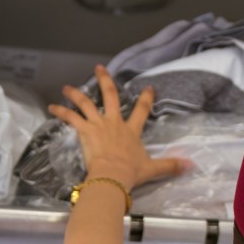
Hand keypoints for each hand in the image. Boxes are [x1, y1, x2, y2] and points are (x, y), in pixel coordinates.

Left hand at [49, 65, 190, 189]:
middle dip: (105, 81)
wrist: (113, 175)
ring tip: (67, 87)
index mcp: (131, 131)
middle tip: (99, 68)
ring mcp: (99, 125)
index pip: (141, 110)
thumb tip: (191, 166)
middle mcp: (115, 123)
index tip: (148, 87)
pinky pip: (71, 118)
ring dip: (76, 94)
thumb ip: (171, 165)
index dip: (145, 98)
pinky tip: (51, 107)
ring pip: (86, 104)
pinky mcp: (85, 131)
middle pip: (110, 96)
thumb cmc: (131, 172)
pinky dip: (61, 112)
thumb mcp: (153, 169)